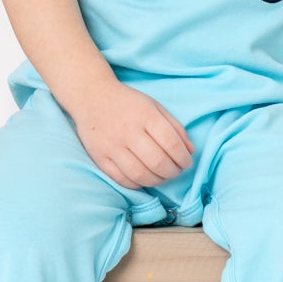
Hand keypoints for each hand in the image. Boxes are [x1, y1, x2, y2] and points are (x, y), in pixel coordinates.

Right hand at [67, 77, 193, 188]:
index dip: (184, 159)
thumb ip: (175, 128)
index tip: (187, 163)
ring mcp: (112, 146)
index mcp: (146, 116)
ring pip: (140, 174)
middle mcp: (129, 132)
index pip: (172, 144)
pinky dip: (137, 184)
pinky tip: (144, 178)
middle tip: (176, 171)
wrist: (92, 97)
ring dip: (157, 181)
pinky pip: (121, 179)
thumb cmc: (128, 103)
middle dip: (173, 172)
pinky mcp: (99, 157)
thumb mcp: (156, 107)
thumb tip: (190, 151)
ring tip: (163, 176)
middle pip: (157, 162)